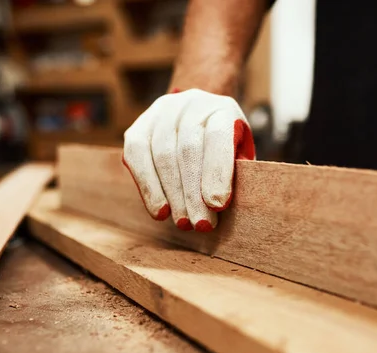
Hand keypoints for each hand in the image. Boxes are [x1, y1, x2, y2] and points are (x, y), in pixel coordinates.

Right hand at [123, 89, 254, 231]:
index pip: (217, 136)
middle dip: (193, 192)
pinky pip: (137, 155)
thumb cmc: (223, 149)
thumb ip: (235, 174)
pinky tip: (160, 211)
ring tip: (183, 222)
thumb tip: (220, 205)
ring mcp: (162, 111)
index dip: (217, 171)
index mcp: (222, 109)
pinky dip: (148, 186)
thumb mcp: (238, 155)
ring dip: (172, 194)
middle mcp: (191, 104)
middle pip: (188, 149)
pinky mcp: (139, 125)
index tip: (217, 205)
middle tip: (199, 224)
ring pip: (162, 154)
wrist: (197, 119)